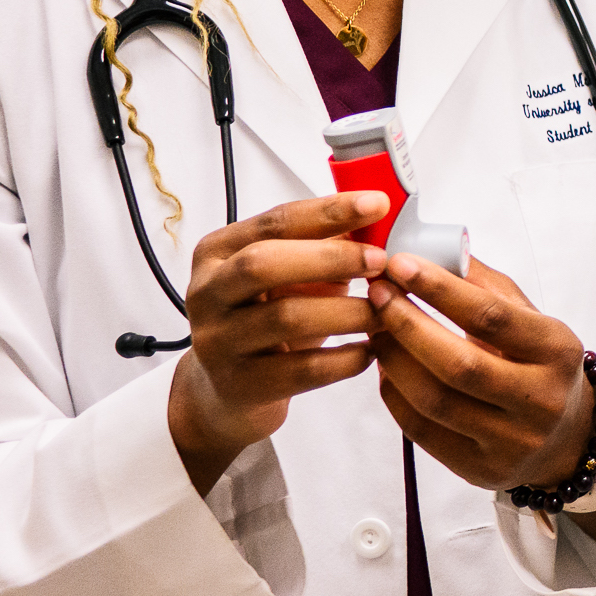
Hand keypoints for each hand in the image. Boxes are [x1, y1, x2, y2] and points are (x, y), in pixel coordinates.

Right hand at [167, 192, 390, 494]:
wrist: (227, 391)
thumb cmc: (267, 319)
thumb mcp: (289, 275)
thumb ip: (323, 245)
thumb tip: (379, 219)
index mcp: (218, 252)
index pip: (276, 221)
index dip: (329, 211)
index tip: (378, 204)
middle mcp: (208, 293)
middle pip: (263, 264)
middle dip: (331, 258)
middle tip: (382, 261)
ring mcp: (217, 341)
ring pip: (285, 318)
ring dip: (349, 311)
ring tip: (387, 311)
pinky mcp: (239, 385)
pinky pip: (301, 370)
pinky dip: (343, 359)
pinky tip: (369, 352)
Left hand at [367, 253, 595, 487]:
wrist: (567, 439)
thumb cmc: (543, 369)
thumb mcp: (533, 321)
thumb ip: (487, 287)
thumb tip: (436, 252)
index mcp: (557, 352)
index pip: (492, 317)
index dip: (440, 289)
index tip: (401, 264)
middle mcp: (539, 400)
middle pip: (459, 364)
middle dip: (407, 324)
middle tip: (378, 294)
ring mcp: (510, 441)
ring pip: (434, 400)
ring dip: (393, 359)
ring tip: (376, 329)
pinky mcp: (479, 469)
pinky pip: (421, 430)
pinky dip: (394, 394)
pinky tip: (386, 368)